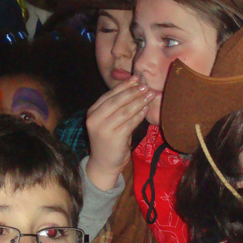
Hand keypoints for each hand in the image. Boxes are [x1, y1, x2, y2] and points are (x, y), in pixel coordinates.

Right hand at [85, 76, 153, 190]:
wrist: (104, 164)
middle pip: (116, 101)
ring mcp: (103, 129)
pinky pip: (130, 123)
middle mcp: (94, 119)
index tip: (136, 78)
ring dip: (139, 102)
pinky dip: (139, 115)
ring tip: (150, 95)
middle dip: (133, 92)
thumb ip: (117, 107)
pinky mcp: (114, 138)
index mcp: (92, 112)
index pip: (109, 95)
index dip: (123, 86)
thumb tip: (135, 87)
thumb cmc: (109, 140)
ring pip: (125, 111)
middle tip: (145, 86)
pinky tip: (146, 109)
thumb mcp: (109, 121)